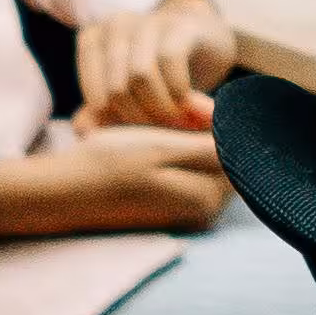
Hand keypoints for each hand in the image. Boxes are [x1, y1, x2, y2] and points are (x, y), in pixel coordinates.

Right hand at [0, 125, 230, 238]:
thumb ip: (210, 146)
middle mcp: (204, 211)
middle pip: (225, 158)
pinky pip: (187, 171)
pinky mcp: (170, 208)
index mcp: (208, 196)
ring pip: (206, 162)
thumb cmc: (110, 164)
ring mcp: (187, 212)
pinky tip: (154, 140)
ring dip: (192, 139)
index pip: (240, 151)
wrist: (64, 191)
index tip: (198, 102)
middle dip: (209, 131)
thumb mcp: (162, 147)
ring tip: (162, 125)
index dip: (223, 120)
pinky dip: (177, 151)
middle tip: (178, 111)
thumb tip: (251, 140)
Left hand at [71, 0, 235, 131]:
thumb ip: (101, 113)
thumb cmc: (158, 74)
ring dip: (161, 108)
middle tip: (165, 136)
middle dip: (143, 120)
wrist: (204, 43)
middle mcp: (115, 24)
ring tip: (177, 124)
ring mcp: (147, 20)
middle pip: (118, 89)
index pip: (97, 99)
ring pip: (140, 75)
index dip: (121, 126)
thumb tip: (82, 131)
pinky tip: (189, 104)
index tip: (142, 139)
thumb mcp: (127, 94)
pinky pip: (170, 60)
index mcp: (92, 39)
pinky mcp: (179, 24)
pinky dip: (179, 90)